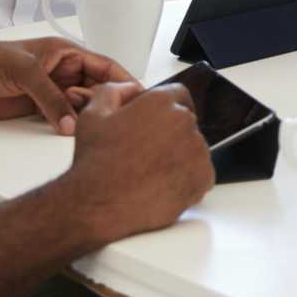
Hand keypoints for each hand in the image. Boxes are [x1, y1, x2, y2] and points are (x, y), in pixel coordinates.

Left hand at [0, 37, 134, 134]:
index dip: (124, 79)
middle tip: (119, 117)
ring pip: (83, 106)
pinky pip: (64, 118)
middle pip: (98, 88)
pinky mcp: (41, 109)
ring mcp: (53, 92)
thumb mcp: (26, 72)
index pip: (105, 65)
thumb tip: (71, 122)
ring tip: (96, 124)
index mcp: (66, 53)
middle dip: (110, 100)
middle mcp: (64, 72)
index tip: (141, 94)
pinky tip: (78, 131)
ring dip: (89, 115)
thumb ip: (51, 97)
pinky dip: (72, 126)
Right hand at [62, 82, 214, 241]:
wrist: (100, 207)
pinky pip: (201, 173)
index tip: (158, 122)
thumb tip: (130, 89)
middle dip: (169, 133)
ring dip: (178, 156)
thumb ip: (113, 91)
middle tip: (147, 152)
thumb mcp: (92, 115)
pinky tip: (162, 185)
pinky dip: (187, 179)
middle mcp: (183, 122)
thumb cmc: (96, 164)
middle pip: (185, 122)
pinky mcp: (203, 177)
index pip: (177, 94)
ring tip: (151, 173)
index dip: (166, 108)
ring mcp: (197, 150)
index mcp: (160, 102)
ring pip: (193, 148)